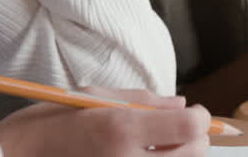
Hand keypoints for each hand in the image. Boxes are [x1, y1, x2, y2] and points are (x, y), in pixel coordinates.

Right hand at [0, 88, 210, 155]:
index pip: (189, 126)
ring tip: (160, 146)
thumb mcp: (92, 95)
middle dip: (195, 139)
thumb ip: (142, 99)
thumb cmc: (46, 123)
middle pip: (192, 154)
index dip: (200, 117)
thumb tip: (179, 103)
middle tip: (181, 129)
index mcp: (121, 128)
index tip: (193, 112)